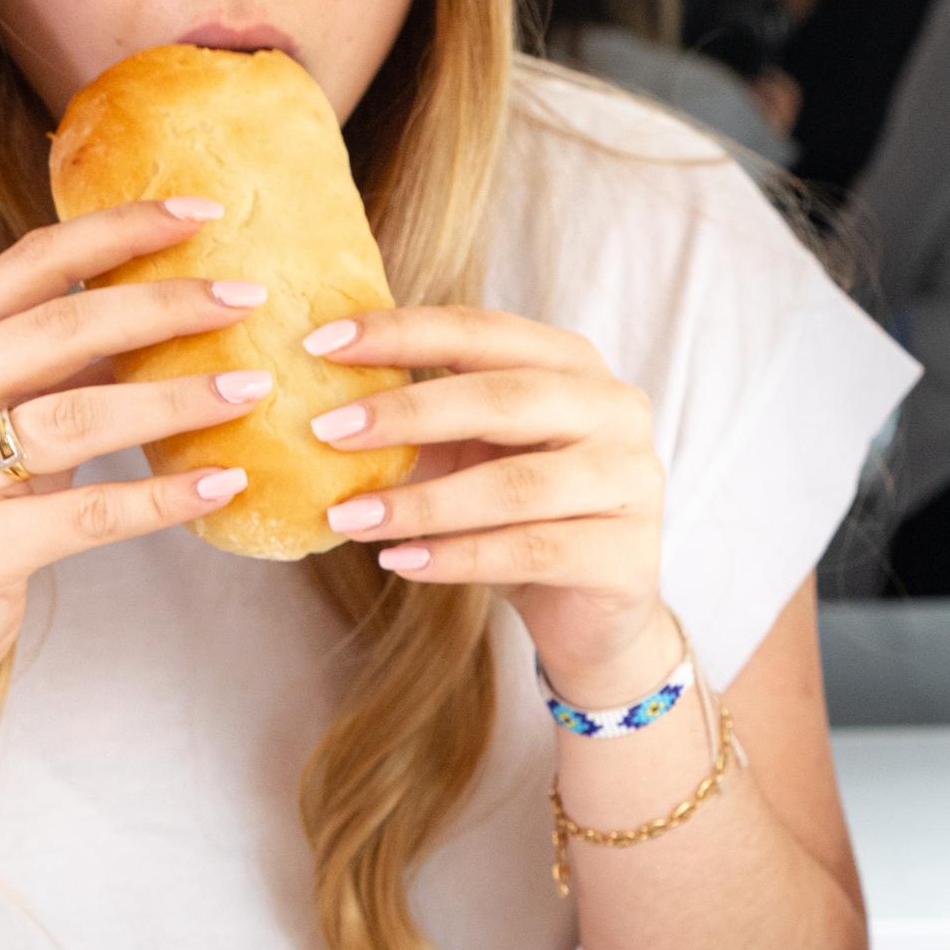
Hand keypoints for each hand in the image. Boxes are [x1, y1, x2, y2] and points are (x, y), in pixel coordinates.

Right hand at [0, 197, 271, 741]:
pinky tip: (223, 483)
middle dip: (162, 302)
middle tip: (247, 295)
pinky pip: (89, 513)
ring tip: (253, 388)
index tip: (199, 212)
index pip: (32, 263)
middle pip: (60, 324)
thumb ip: (57, 373)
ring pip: (77, 413)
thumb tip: (155, 313)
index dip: (116, 229)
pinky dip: (161, 497)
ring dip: (176, 397)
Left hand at [305, 305, 671, 701]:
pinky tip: (401, 562)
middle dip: (407, 414)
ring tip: (350, 518)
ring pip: (514, 486)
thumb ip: (422, 426)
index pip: (482, 332)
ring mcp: (630, 481)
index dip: (402, 333)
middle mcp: (614, 409)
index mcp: (572, 364)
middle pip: (503, 400)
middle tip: (327, 431)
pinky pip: (530, 551)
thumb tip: (321, 402)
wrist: (595, 617)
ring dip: (422, 502)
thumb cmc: (526, 521)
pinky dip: (457, 558)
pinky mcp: (625, 555)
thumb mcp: (472, 460)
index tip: (319, 343)